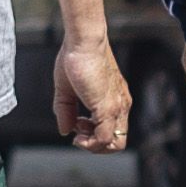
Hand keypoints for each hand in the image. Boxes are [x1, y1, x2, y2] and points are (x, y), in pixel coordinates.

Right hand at [55, 33, 131, 152]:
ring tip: (78, 132)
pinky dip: (90, 142)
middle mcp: (120, 104)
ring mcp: (116, 107)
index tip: (77, 124)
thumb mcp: (67, 88)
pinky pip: (105, 138)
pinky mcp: (108, 108)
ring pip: (115, 144)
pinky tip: (77, 132)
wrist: (84, 41)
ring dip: (93, 145)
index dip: (95, 134)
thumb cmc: (77, 56)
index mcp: (114, 99)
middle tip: (78, 132)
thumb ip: (66, 111)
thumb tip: (65, 130)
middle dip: (96, 145)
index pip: (113, 130)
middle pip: (118, 142)